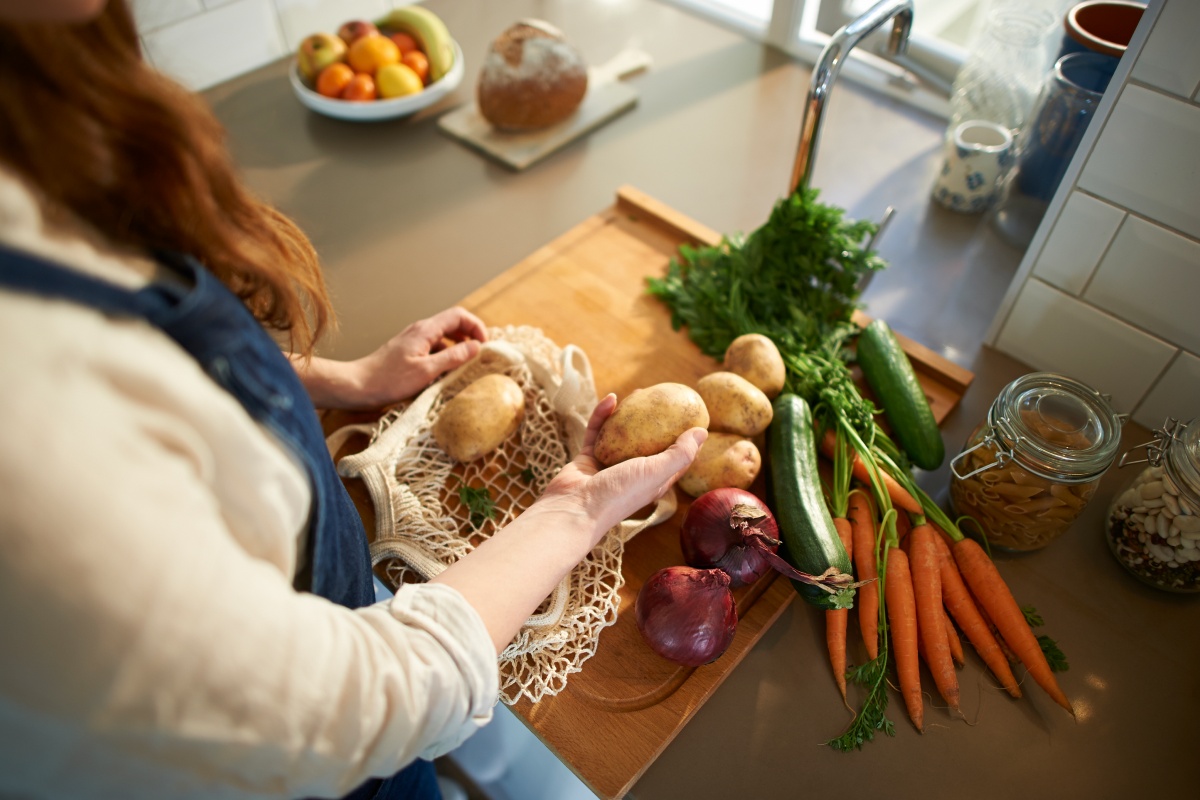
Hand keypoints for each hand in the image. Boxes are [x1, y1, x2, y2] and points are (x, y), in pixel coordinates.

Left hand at [352, 307, 487, 405]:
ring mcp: (413, 340)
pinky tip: (444, 372)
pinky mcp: (408, 351)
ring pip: (443, 336)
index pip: (459, 315)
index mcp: (426, 330)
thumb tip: (476, 346)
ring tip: (465, 364)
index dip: (476, 326)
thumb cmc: (389, 380)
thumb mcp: (427, 371)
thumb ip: (453, 357)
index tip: (484, 344)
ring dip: (458, 346)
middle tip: (479, 354)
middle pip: (452, 323)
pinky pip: (433, 347)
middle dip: (470, 335)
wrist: (358, 385)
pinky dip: (444, 355)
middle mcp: (420, 330)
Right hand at [533, 394, 707, 542]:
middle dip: (656, 420)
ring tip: (638, 392)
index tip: (692, 416)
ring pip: (621, 434)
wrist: (575, 507)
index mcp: (654, 480)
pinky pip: (597, 431)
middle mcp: (633, 472)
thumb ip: (680, 453)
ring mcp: (609, 464)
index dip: (685, 438)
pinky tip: (610, 397)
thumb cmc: (620, 493)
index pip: (675, 458)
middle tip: (663, 397)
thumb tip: (703, 432)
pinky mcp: (589, 457)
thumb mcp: (657, 472)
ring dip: (629, 414)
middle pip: (647, 441)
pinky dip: (602, 415)